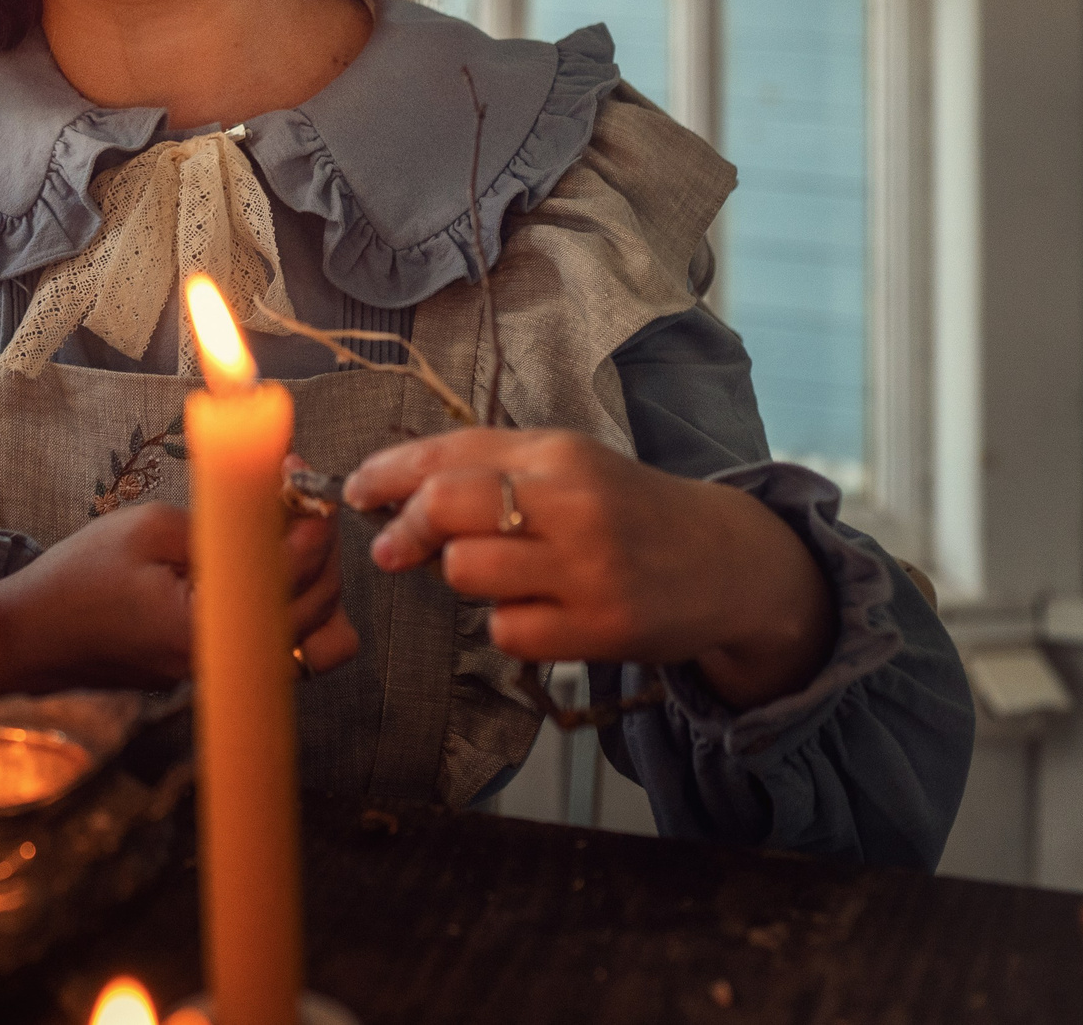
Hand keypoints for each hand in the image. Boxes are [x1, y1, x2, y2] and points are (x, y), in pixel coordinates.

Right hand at [0, 461, 359, 695]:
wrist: (32, 634)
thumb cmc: (80, 578)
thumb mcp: (149, 529)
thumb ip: (223, 521)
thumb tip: (281, 500)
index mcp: (207, 629)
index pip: (290, 576)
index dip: (310, 523)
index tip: (308, 483)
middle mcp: (225, 664)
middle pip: (318, 611)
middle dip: (319, 549)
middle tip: (299, 500)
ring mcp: (223, 676)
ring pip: (313, 643)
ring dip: (314, 586)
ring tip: (288, 539)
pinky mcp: (217, 673)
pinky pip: (280, 648)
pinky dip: (290, 610)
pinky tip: (265, 571)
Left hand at [343, 428, 835, 710]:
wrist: (727, 562)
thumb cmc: (628, 510)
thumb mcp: (567, 467)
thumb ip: (488, 469)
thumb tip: (393, 490)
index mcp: (558, 453)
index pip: (448, 452)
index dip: (386, 473)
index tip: (355, 492)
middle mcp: (572, 502)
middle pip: (445, 506)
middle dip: (407, 528)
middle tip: (396, 548)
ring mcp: (587, 567)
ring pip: (466, 572)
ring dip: (463, 579)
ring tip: (500, 576)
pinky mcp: (600, 627)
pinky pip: (508, 631)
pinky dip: (510, 625)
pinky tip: (541, 612)